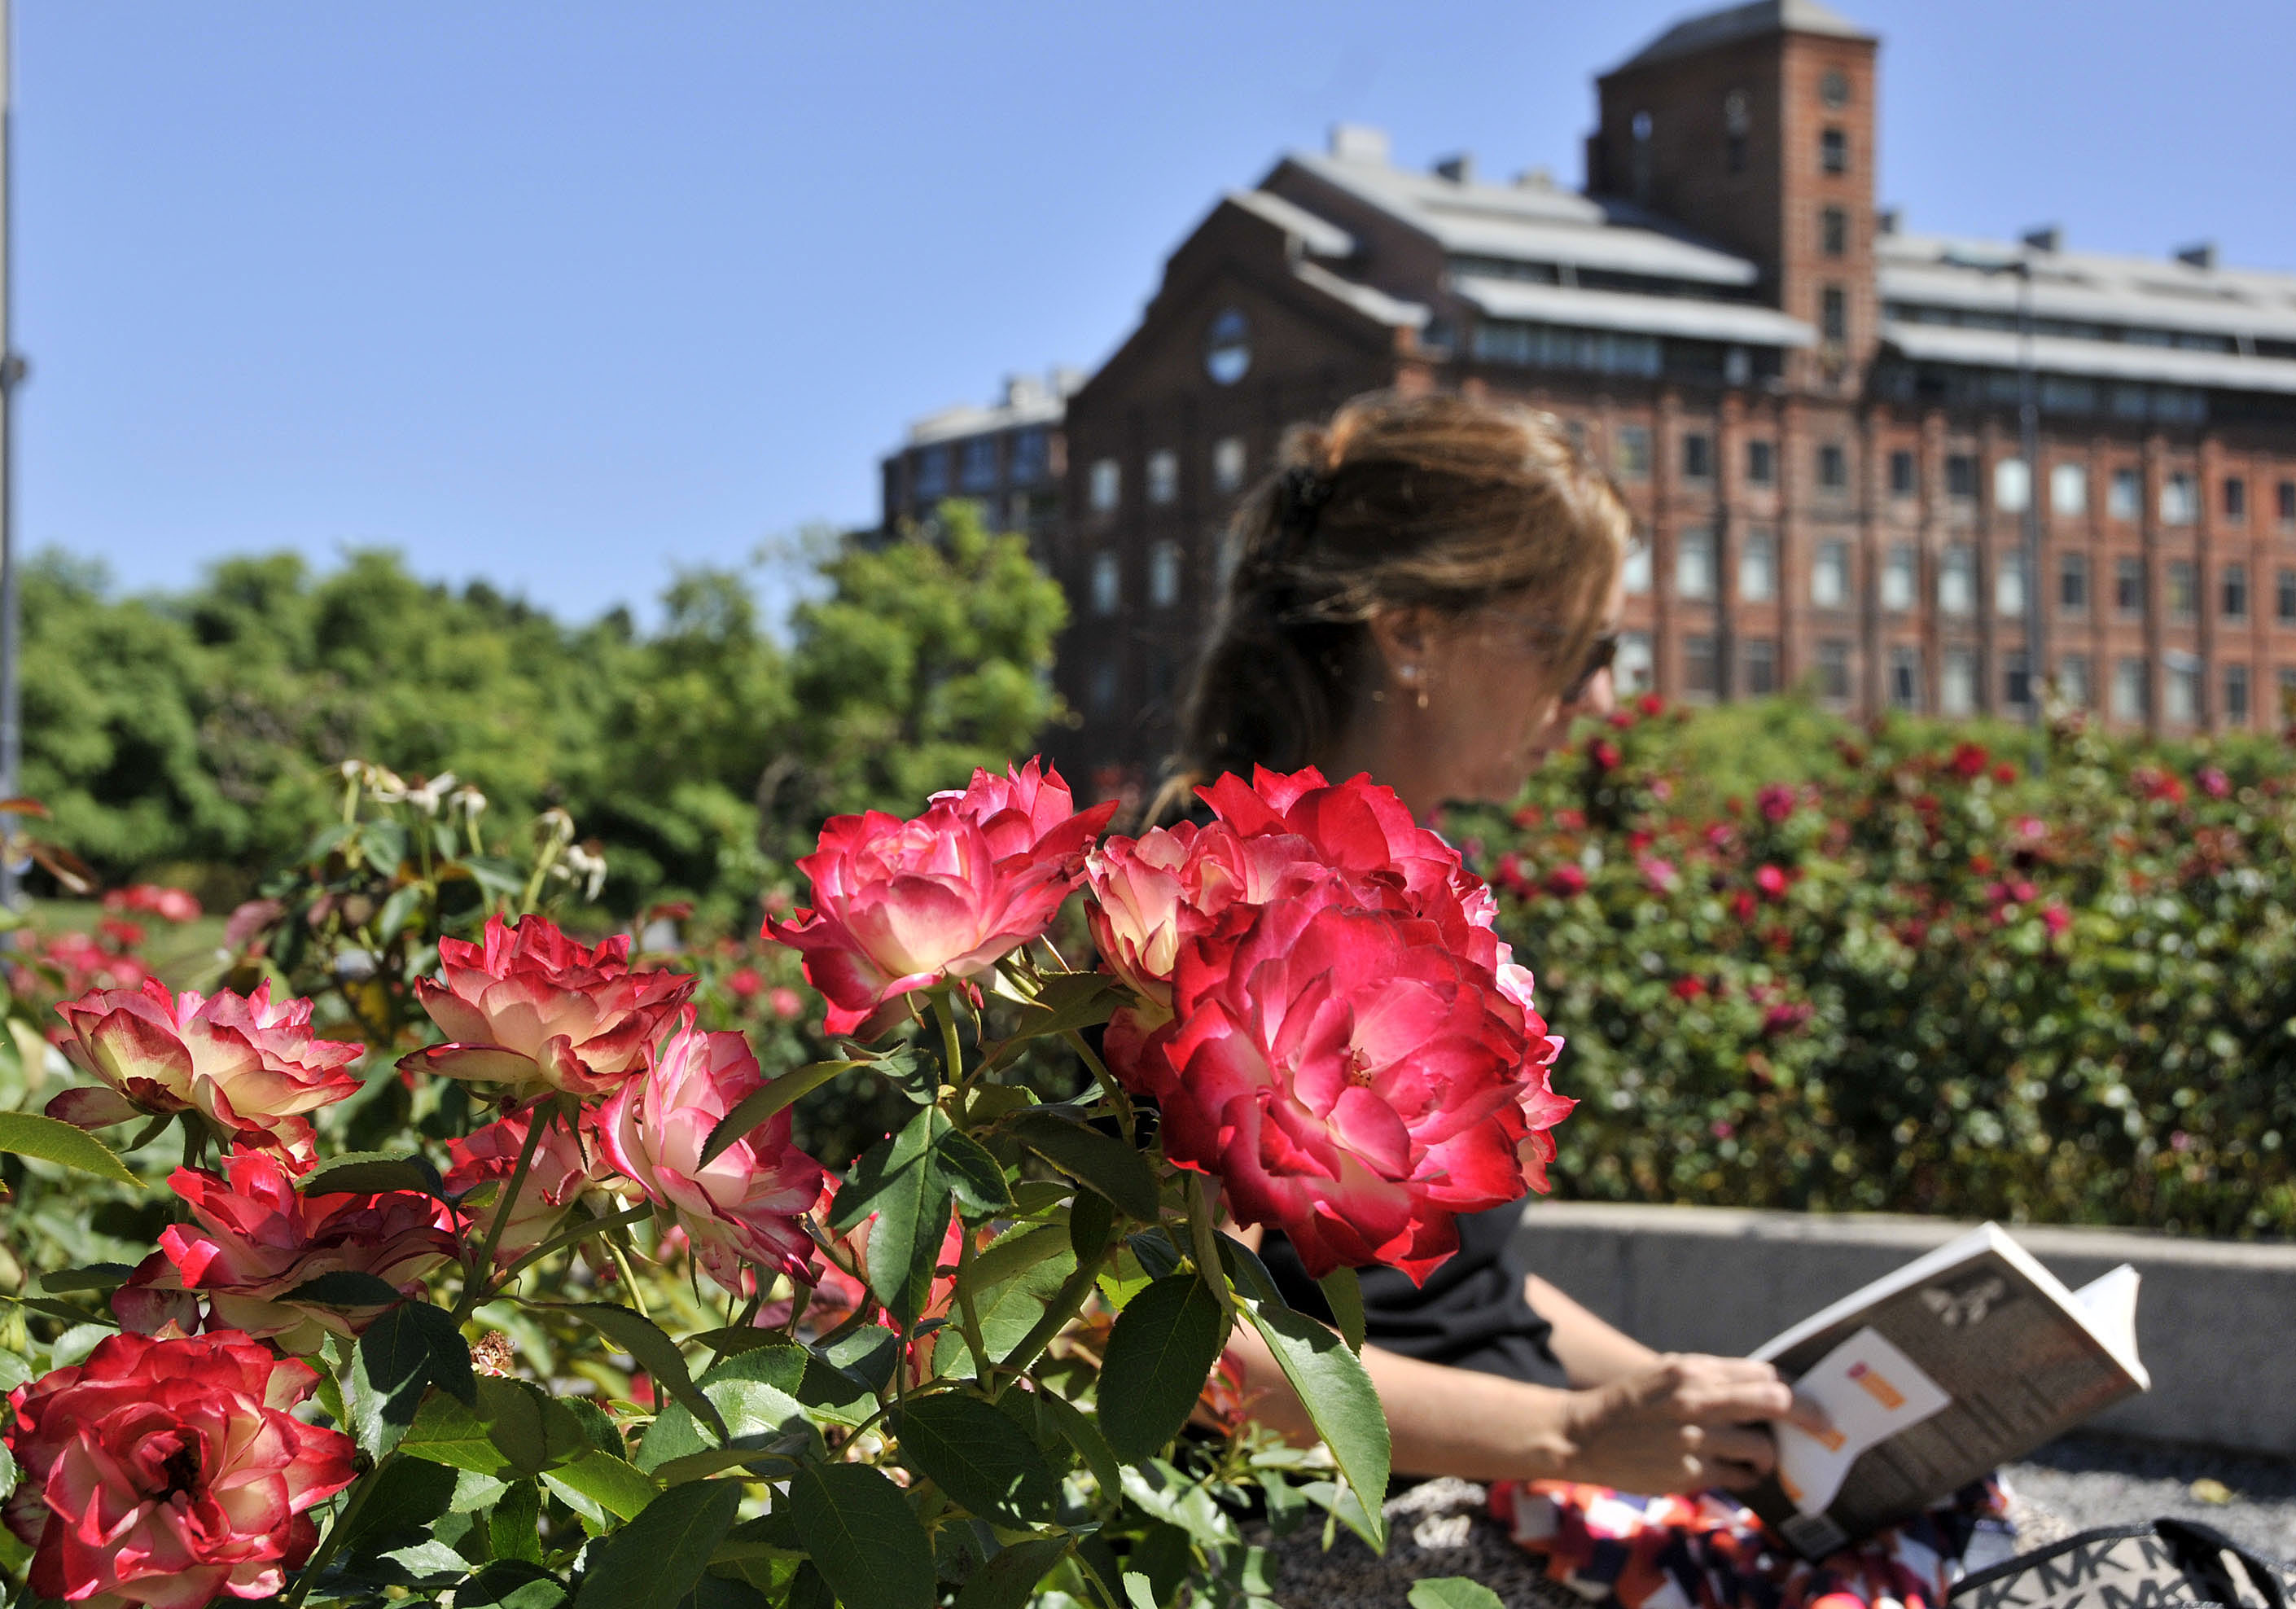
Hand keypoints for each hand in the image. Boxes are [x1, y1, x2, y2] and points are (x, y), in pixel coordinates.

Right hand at [1557, 1354, 1832, 1494]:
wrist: (1585, 1436)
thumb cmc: (1631, 1403)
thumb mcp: (1667, 1373)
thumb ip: (1711, 1377)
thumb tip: (1764, 1386)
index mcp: (1693, 1370)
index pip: (1762, 1374)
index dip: (1793, 1387)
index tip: (1807, 1399)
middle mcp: (1697, 1400)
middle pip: (1775, 1402)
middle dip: (1808, 1414)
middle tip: (1823, 1425)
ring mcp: (1695, 1439)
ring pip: (1762, 1447)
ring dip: (1768, 1455)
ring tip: (1759, 1458)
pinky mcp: (1690, 1475)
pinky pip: (1740, 1479)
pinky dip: (1746, 1477)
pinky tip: (1738, 1474)